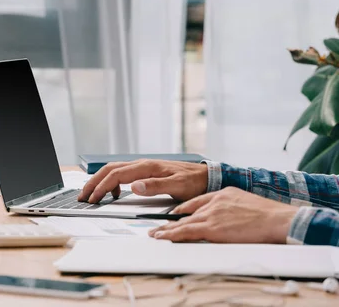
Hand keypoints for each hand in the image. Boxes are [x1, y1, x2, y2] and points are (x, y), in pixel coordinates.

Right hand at [78, 160, 208, 203]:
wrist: (206, 176)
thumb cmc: (194, 182)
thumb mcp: (178, 186)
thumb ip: (155, 186)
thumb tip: (134, 186)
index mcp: (147, 167)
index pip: (116, 175)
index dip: (101, 187)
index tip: (93, 199)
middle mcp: (142, 164)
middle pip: (109, 170)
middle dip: (93, 183)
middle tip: (83, 197)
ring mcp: (142, 167)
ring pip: (113, 170)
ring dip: (99, 181)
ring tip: (91, 195)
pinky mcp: (144, 171)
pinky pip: (121, 174)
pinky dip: (111, 182)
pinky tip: (112, 194)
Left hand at [148, 187, 298, 243]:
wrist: (277, 219)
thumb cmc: (268, 215)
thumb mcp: (245, 203)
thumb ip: (232, 208)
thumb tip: (228, 218)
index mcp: (222, 194)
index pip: (196, 201)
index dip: (182, 209)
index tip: (173, 214)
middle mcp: (213, 202)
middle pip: (186, 212)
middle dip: (170, 221)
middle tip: (156, 226)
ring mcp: (211, 214)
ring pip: (183, 223)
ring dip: (166, 230)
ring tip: (155, 234)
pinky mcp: (212, 228)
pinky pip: (187, 232)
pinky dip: (173, 235)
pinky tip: (164, 238)